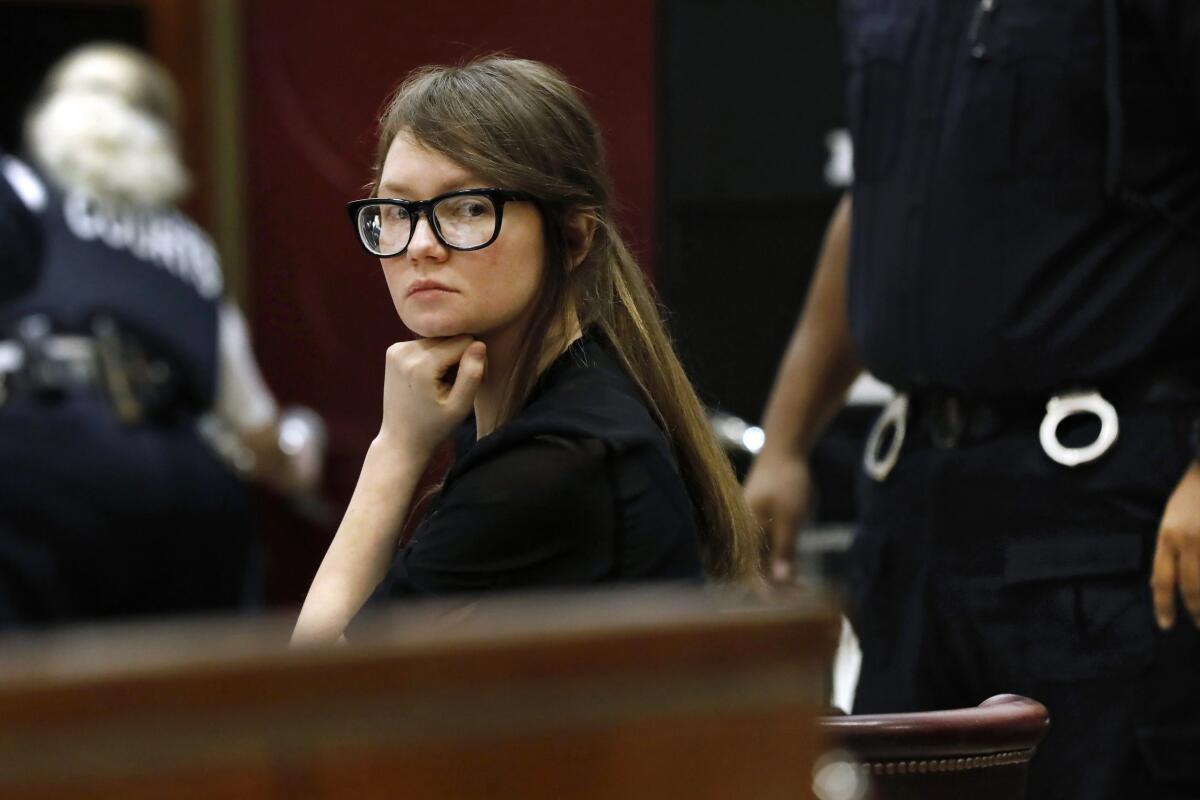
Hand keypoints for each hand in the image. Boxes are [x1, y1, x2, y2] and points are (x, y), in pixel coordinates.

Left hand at [378, 336, 486, 460]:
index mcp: (421, 365)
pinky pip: (425, 344)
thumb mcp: (460, 407)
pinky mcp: (393, 350)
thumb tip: (479, 344)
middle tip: (456, 385)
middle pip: (450, 338)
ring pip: (439, 339)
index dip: (474, 360)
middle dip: (459, 357)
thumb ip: (472, 374)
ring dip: (445, 357)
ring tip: (442, 384)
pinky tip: (429, 379)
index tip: (469, 383)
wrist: (401, 439)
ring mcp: (396, 349)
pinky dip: (432, 357)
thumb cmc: (434, 427)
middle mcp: (405, 351)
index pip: (464, 341)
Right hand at [744, 450, 814, 583]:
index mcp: (744, 532)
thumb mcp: (791, 517)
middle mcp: (742, 534)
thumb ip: (785, 550)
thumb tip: (781, 581)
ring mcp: (750, 530)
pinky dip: (779, 564)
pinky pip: (765, 553)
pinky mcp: (759, 526)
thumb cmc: (787, 480)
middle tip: (804, 593)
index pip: (749, 574)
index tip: (794, 598)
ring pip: (760, 564)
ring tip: (804, 588)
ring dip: (779, 578)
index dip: (769, 591)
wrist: (785, 449)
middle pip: (753, 572)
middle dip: (776, 588)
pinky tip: (797, 573)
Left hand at [1152, 461, 1199, 629]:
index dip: (1163, 606)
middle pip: (1192, 587)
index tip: (1166, 625)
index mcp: (1169, 535)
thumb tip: (1157, 583)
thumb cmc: (1194, 493)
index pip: (1163, 579)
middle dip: (1197, 612)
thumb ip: (1166, 551)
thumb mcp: (1171, 520)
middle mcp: (1191, 541)